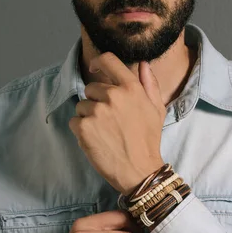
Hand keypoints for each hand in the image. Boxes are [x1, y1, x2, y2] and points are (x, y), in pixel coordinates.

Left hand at [69, 54, 166, 194]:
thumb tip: (142, 64)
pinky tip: (95, 140)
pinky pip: (74, 121)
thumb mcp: (156, 109)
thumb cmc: (149, 140)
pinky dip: (81, 131)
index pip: (109, 61)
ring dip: (88, 117)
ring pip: (81, 106)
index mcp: (131, 88)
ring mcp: (97, 111)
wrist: (139, 171)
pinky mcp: (84, 127)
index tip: (94, 69)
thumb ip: (150, 84)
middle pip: (91, 88)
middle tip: (108, 120)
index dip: (98, 63)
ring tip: (103, 132)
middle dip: (96, 101)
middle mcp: (113, 96)